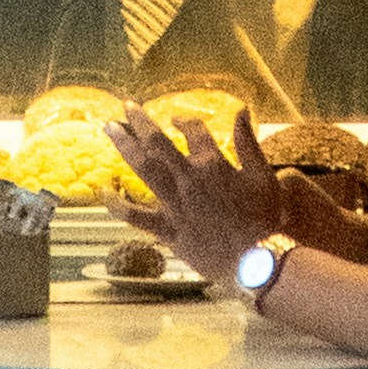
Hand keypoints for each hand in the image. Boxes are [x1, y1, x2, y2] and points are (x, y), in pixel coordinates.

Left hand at [112, 105, 356, 272]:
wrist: (257, 261)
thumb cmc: (265, 218)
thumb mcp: (262, 175)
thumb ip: (248, 141)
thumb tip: (241, 109)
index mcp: (213, 164)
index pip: (194, 130)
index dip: (184, 120)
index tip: (176, 118)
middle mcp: (189, 179)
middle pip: (158, 142)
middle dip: (140, 121)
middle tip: (126, 106)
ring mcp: (175, 204)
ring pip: (143, 169)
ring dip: (124, 146)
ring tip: (109, 127)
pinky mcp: (168, 230)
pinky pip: (136, 216)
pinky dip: (117, 205)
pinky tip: (102, 191)